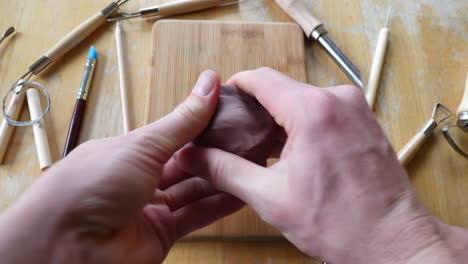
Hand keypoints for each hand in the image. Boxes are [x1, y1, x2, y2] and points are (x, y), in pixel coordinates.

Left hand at [0, 70, 242, 262]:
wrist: (68, 245)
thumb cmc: (92, 184)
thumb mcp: (143, 144)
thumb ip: (183, 121)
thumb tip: (209, 82)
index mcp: (129, 151)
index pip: (174, 135)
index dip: (201, 125)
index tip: (230, 114)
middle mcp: (140, 179)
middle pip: (187, 164)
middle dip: (215, 154)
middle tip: (248, 140)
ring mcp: (151, 208)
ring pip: (195, 190)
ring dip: (221, 178)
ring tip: (252, 163)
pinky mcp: (162, 234)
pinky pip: (196, 216)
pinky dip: (219, 205)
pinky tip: (242, 191)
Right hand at [177, 68, 467, 262]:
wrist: (394, 240)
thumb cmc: (342, 223)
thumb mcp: (271, 198)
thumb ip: (226, 171)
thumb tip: (195, 156)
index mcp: (313, 111)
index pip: (261, 78)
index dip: (235, 87)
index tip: (220, 102)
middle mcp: (338, 99)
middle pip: (281, 89)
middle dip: (255, 108)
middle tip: (235, 134)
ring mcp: (355, 107)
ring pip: (302, 100)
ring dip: (279, 118)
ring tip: (260, 147)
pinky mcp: (363, 120)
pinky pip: (323, 110)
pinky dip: (302, 124)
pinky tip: (291, 150)